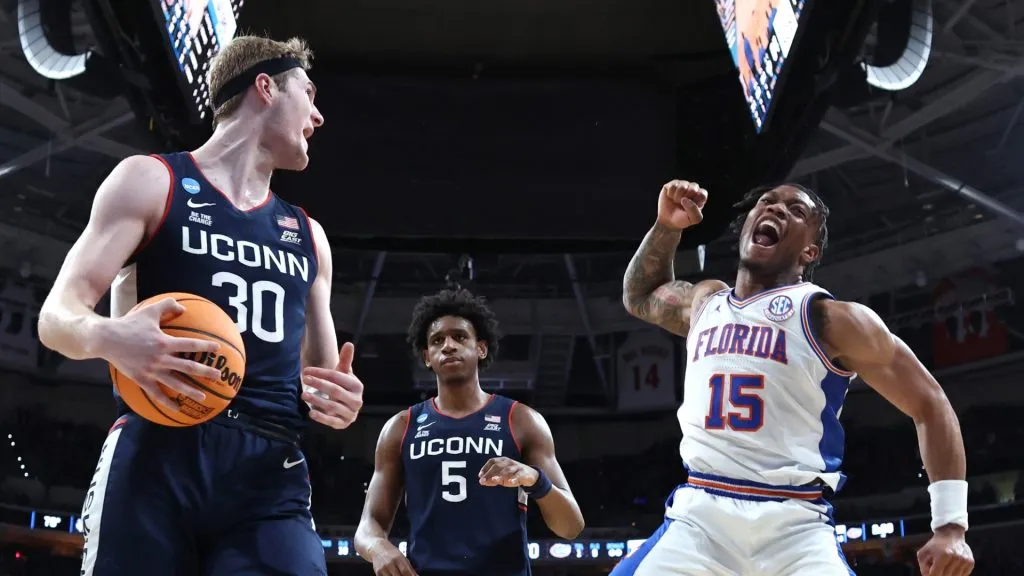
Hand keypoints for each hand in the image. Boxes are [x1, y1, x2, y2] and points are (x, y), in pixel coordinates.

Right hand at [100, 297, 222, 411]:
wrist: (105, 339)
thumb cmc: (129, 324)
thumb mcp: (149, 311)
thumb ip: (167, 305)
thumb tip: (184, 308)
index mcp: (164, 342)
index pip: (190, 344)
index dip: (205, 346)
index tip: (218, 348)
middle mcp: (160, 358)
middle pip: (188, 367)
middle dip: (205, 371)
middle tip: (218, 375)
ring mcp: (151, 371)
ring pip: (175, 383)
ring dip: (190, 391)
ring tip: (203, 397)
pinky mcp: (141, 379)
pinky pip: (156, 393)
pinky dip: (167, 402)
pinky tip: (177, 408)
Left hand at [302, 342, 363, 428]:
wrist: (348, 406)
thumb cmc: (343, 387)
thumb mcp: (344, 373)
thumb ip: (346, 359)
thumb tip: (349, 343)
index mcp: (357, 386)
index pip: (337, 378)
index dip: (322, 373)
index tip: (307, 371)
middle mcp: (356, 400)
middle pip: (335, 391)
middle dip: (319, 384)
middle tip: (304, 379)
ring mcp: (351, 413)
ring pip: (332, 406)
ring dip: (317, 400)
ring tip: (303, 395)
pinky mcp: (343, 424)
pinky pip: (332, 421)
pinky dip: (321, 418)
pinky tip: (311, 413)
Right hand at [370, 542, 417, 575]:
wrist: (377, 548)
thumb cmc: (392, 553)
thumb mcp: (402, 557)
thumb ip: (410, 568)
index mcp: (398, 558)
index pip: (405, 571)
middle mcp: (390, 563)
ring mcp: (383, 569)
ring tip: (399, 575)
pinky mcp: (377, 573)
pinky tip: (392, 575)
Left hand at [478, 457, 538, 487]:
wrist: (530, 475)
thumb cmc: (513, 474)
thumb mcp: (502, 476)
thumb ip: (492, 478)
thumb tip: (481, 481)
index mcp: (503, 460)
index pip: (492, 461)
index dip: (485, 467)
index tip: (480, 475)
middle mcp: (509, 462)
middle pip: (498, 466)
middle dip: (489, 473)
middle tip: (483, 481)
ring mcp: (516, 467)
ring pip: (507, 470)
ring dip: (500, 475)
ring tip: (494, 480)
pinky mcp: (523, 473)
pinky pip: (519, 475)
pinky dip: (514, 478)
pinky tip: (510, 482)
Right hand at [657, 179, 706, 230]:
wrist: (668, 220)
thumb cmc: (682, 219)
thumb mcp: (693, 219)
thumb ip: (694, 211)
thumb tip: (685, 199)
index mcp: (700, 196)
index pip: (702, 194)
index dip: (695, 201)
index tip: (690, 208)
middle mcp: (693, 189)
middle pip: (693, 188)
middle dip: (686, 198)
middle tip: (682, 204)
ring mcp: (683, 185)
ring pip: (682, 186)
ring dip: (677, 197)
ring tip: (676, 201)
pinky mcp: (672, 184)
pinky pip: (672, 186)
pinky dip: (670, 194)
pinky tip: (671, 197)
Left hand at [917, 525, 973, 575]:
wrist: (950, 534)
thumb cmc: (934, 546)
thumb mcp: (923, 554)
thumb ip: (924, 569)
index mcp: (943, 555)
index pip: (935, 575)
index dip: (931, 575)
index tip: (930, 572)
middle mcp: (956, 558)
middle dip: (939, 574)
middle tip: (938, 566)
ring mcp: (964, 561)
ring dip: (948, 574)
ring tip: (945, 565)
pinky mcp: (970, 562)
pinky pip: (962, 575)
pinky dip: (956, 573)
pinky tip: (952, 565)